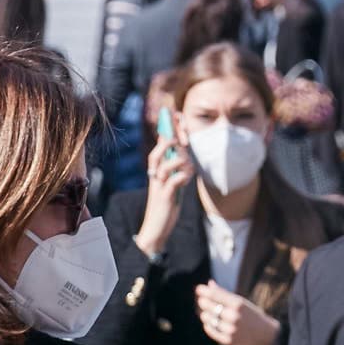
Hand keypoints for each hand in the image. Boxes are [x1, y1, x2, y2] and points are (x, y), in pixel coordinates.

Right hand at [134, 139, 193, 256]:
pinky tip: (187, 179)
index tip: (175, 115)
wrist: (156, 229)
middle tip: (183, 144)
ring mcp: (159, 186)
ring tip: (189, 168)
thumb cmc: (165, 205)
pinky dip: (182, 177)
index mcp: (156, 171)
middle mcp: (155, 176)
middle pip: (157, 152)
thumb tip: (184, 153)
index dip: (167, 130)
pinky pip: (173, 181)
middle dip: (171, 143)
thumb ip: (175, 169)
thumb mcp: (170, 183)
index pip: (159, 145)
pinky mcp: (165, 197)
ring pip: (166, 165)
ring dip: (180, 162)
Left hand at [195, 282, 277, 344]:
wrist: (265, 334)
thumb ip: (224, 293)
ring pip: (207, 318)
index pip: (215, 294)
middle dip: (203, 301)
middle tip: (202, 300)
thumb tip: (209, 284)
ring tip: (207, 312)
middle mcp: (234, 316)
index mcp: (238, 304)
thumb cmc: (251, 314)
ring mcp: (231, 329)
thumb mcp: (241, 302)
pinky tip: (209, 322)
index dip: (204, 291)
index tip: (198, 289)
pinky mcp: (228, 340)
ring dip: (205, 314)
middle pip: (208, 306)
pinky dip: (208, 325)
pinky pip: (211, 330)